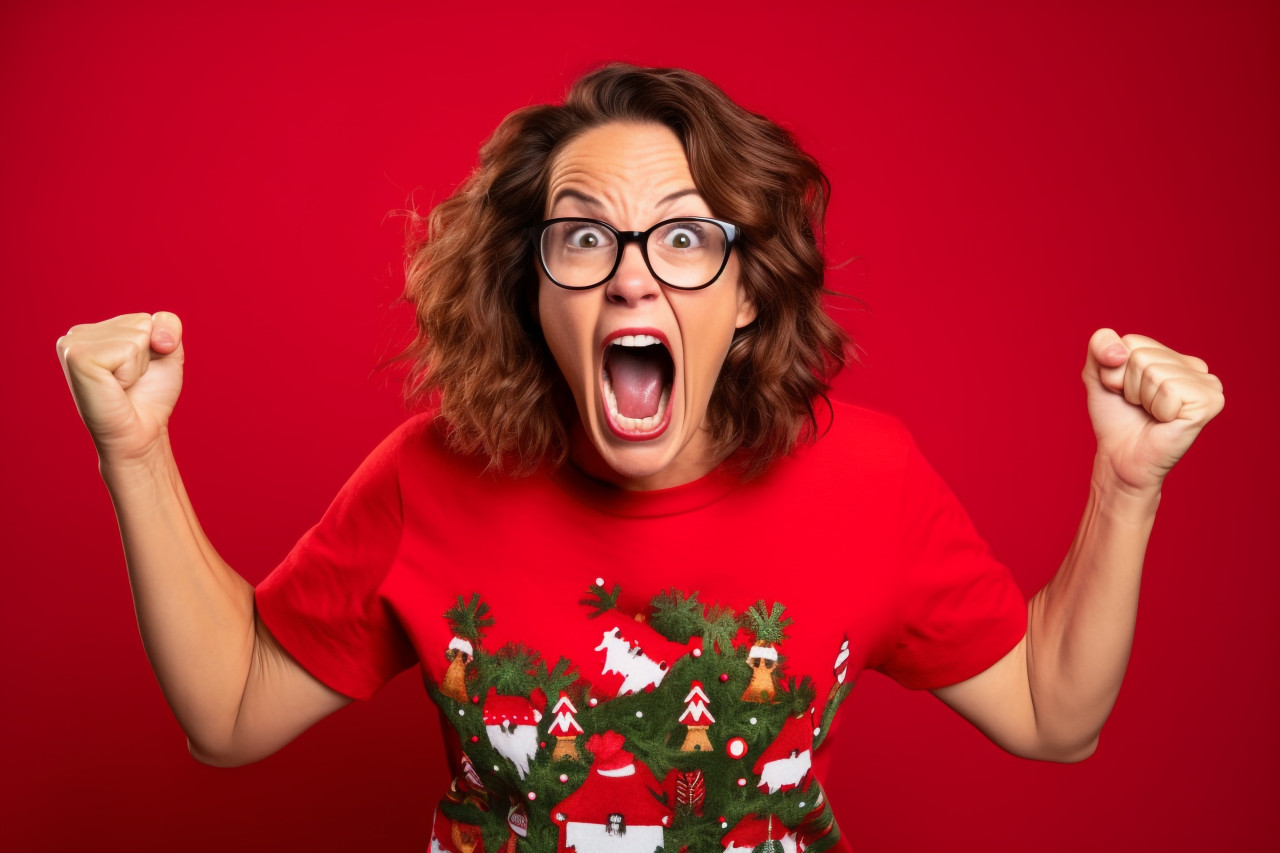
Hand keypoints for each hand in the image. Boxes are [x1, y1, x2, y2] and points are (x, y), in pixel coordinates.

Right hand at [57, 312, 184, 462]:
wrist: (139, 433)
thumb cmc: (149, 396)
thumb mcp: (168, 353)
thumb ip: (168, 325)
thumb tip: (153, 332)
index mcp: (96, 330)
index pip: (147, 318)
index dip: (157, 348)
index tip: (137, 372)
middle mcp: (78, 333)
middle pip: (142, 323)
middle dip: (147, 357)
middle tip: (129, 382)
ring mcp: (73, 343)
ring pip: (137, 335)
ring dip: (138, 366)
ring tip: (120, 385)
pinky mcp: (76, 356)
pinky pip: (128, 349)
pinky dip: (131, 373)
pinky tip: (113, 387)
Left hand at [1083, 328, 1223, 492]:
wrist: (1121, 456)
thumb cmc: (1116, 417)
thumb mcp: (1097, 374)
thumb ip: (1100, 345)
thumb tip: (1120, 352)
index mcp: (1172, 355)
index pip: (1132, 341)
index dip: (1116, 370)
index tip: (1123, 391)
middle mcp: (1195, 366)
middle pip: (1141, 356)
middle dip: (1128, 385)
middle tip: (1137, 406)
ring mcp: (1207, 383)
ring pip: (1154, 372)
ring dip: (1141, 398)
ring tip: (1151, 414)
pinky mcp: (1210, 401)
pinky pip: (1169, 389)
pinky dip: (1157, 408)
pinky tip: (1165, 421)